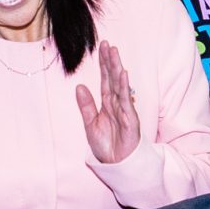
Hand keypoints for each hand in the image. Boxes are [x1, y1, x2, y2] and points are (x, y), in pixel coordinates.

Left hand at [75, 42, 141, 164]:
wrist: (116, 163)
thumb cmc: (106, 145)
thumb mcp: (90, 124)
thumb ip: (86, 105)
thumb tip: (79, 86)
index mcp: (107, 103)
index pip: (105, 79)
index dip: (103, 64)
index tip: (102, 48)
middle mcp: (117, 103)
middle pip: (113, 78)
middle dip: (110, 61)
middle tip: (108, 44)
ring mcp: (124, 109)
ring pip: (120, 85)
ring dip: (117, 69)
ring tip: (114, 53)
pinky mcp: (130, 119)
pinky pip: (126, 100)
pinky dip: (124, 87)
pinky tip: (122, 75)